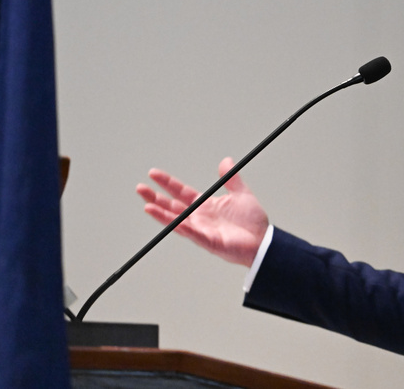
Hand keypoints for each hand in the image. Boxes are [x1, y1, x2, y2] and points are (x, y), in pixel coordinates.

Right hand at [136, 157, 269, 266]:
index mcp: (205, 206)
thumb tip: (225, 161)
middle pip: (172, 206)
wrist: (263, 241)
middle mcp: (199, 218)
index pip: (181, 192)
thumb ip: (231, 179)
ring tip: (147, 206)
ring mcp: (201, 230)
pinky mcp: (208, 241)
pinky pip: (193, 233)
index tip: (153, 173)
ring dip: (162, 214)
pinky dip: (183, 228)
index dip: (167, 183)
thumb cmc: (252, 222)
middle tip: (140, 188)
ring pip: (177, 221)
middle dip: (156, 197)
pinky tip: (173, 221)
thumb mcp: (241, 194)